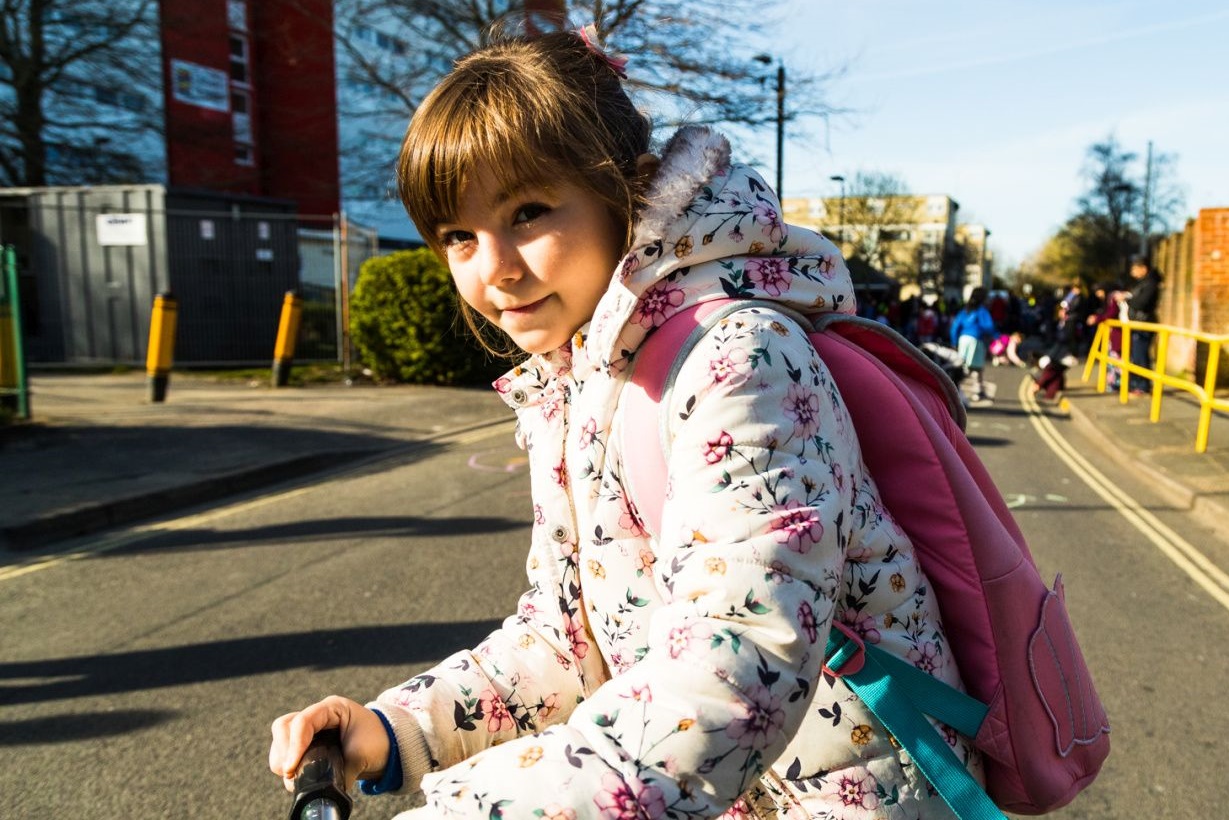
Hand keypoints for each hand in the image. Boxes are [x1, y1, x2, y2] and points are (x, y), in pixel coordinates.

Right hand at [269, 695, 390, 792]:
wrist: (388, 747)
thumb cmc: (378, 742)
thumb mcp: (362, 755)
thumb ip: (341, 772)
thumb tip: (323, 791)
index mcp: (332, 707)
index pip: (303, 721)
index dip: (294, 745)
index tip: (290, 768)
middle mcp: (317, 715)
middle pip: (284, 726)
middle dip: (283, 751)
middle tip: (290, 774)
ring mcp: (310, 728)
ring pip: (281, 737)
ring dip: (281, 758)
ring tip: (292, 777)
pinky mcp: (307, 742)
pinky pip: (286, 749)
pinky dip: (286, 763)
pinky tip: (294, 775)